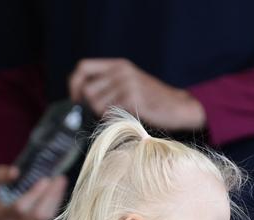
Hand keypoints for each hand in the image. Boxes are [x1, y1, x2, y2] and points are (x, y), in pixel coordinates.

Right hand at [0, 165, 67, 219]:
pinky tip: (57, 193)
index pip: (19, 209)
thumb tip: (15, 172)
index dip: (34, 194)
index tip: (46, 179)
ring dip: (56, 200)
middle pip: (36, 215)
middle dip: (50, 196)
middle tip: (59, 178)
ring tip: (60, 183)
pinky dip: (54, 206)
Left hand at [68, 58, 205, 131]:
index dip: (74, 84)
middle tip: (104, 113)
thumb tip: (80, 97)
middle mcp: (122, 71)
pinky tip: (126, 118)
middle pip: (87, 89)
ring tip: (120, 115)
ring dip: (103, 115)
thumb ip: (108, 84)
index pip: (83, 67)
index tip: (76, 99)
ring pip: (96, 104)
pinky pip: (109, 113)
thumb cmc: (152, 101)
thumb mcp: (130, 83)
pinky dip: (114, 120)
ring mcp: (127, 84)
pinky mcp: (133, 99)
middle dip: (91, 106)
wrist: (178, 107)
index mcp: (119, 65)